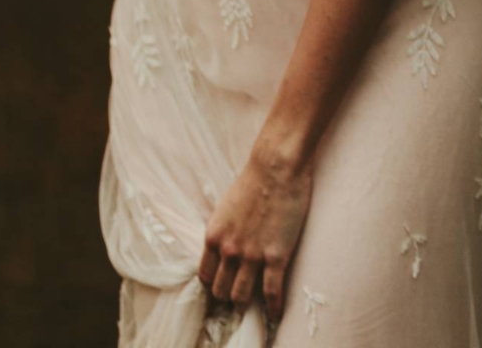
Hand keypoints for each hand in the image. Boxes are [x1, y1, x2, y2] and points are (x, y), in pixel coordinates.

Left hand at [198, 140, 312, 325]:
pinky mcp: (275, 256)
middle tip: (236, 298)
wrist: (277, 166)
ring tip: (253, 308)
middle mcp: (228, 250)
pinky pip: (272, 293)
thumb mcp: (226, 207)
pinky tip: (275, 315)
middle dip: (227, 296)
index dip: (213, 285)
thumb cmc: (254, 179)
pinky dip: (273, 308)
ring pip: (241, 297)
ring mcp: (252, 256)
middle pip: (221, 290)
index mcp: (213, 236)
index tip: (220, 287)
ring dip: (246, 304)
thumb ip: (223, 230)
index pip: (205, 276)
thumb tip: (224, 246)